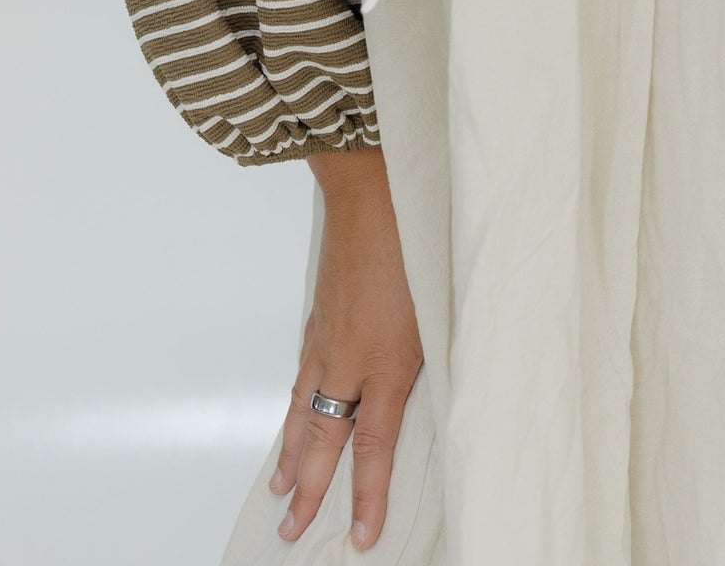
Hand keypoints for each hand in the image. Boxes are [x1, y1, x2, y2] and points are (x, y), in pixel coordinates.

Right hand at [269, 146, 422, 550]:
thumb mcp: (442, 308)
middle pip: (323, 440)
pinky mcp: (318, 315)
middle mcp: (348, 359)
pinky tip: (295, 416)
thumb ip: (437, 356)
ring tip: (282, 486)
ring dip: (293, 453)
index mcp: (386, 364)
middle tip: (292, 529)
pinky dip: (294, 406)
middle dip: (309, 490)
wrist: (370, 192)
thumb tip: (442, 389)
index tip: (361, 537)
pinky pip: (302, 375)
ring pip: (303, 410)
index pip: (372, 448)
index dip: (366, 496)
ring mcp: (326, 338)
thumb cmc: (416, 243)